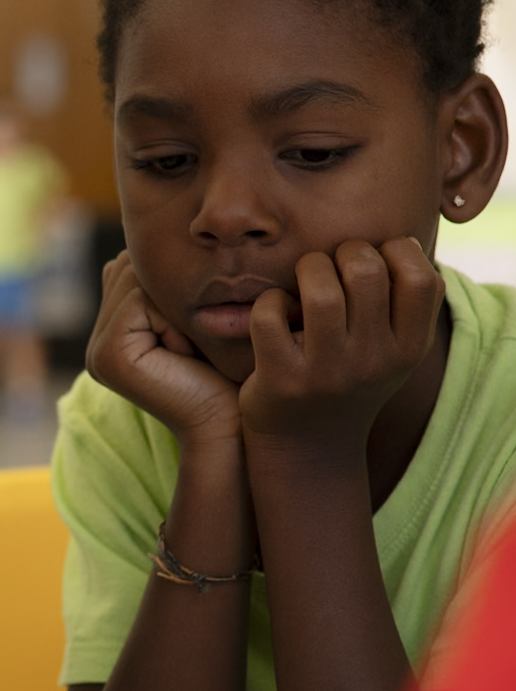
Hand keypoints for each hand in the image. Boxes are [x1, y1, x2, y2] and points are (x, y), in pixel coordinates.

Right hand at [86, 252, 240, 446]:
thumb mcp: (194, 322)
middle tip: (194, 342)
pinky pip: (139, 300)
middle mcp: (97, 342)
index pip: (130, 271)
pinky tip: (184, 353)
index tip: (195, 334)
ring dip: (174, 306)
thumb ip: (167, 292)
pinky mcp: (109, 355)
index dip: (172, 287)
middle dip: (169, 292)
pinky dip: (171, 318)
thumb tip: (146, 251)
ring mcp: (97, 351)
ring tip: (190, 348)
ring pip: (135, 281)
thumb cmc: (223, 376)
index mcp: (112, 334)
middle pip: (129, 271)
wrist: (227, 426)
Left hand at [240, 239, 442, 456]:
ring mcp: (327, 373)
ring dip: (306, 269)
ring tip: (303, 283)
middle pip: (365, 270)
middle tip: (332, 267)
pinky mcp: (282, 380)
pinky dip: (268, 302)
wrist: (309, 450)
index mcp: (408, 349)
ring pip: (319, 288)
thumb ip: (406, 303)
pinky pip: (270, 314)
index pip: (422, 278)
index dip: (396, 251)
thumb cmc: (350, 380)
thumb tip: (402, 240)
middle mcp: (373, 362)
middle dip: (343, 251)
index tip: (374, 261)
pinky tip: (275, 313)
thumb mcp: (393, 352)